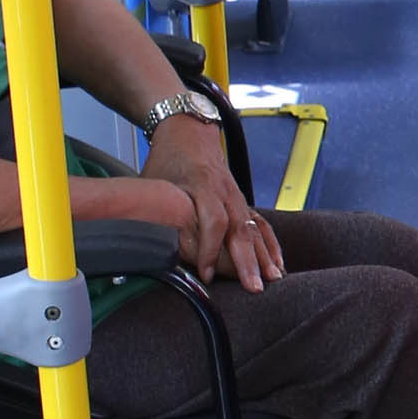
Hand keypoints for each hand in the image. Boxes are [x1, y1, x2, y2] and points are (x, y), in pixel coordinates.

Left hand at [143, 115, 283, 289]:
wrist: (188, 130)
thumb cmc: (167, 159)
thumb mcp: (153, 182)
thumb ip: (153, 212)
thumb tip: (139, 248)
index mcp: (201, 185)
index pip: (213, 221)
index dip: (211, 249)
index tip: (207, 274)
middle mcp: (224, 191)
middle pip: (241, 228)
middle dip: (249, 260)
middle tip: (255, 287)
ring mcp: (237, 195)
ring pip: (255, 227)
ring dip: (265, 255)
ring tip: (273, 279)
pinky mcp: (242, 200)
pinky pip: (261, 223)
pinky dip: (270, 244)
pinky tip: (278, 263)